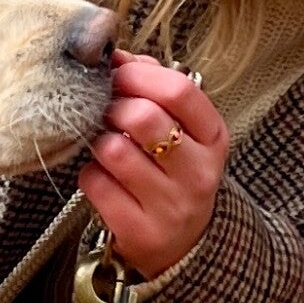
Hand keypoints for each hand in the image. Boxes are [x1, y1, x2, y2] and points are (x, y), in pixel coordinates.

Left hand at [78, 50, 229, 278]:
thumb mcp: (182, 132)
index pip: (180, 90)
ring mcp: (171, 205)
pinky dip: (90, 174)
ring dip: (98, 141)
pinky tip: (103, 178)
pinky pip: (96, 184)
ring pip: (114, 150)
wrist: (184, 246)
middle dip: (113, 107)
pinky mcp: (140, 231)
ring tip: (105, 146)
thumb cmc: (174, 174)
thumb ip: (155, 88)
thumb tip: (117, 56)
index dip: (138, 75)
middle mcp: (198, 172)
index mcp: (213, 138)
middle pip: (143, 117)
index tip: (116, 74)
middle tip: (104, 112)